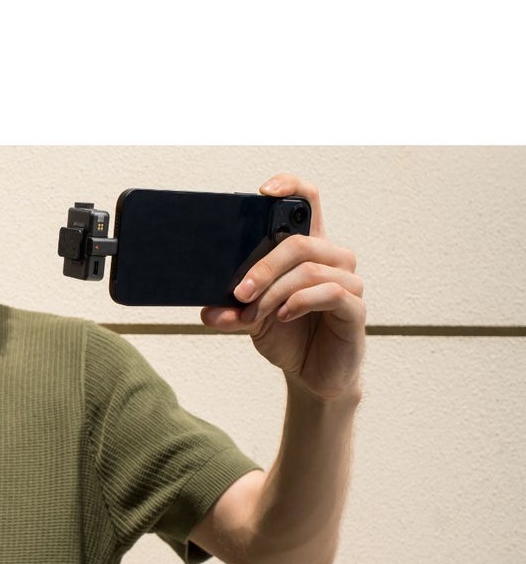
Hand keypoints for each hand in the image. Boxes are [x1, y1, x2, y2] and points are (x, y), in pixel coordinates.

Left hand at [201, 173, 365, 401]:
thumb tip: (207, 310)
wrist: (312, 376)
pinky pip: (331, 292)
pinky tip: (284, 315)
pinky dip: (300, 302)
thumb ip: (233, 311)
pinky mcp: (355, 309)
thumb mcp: (253, 321)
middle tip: (239, 291)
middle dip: (263, 266)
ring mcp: (348, 283)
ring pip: (309, 269)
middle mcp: (333, 259)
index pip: (308, 202)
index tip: (264, 191)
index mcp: (309, 250)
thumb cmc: (289, 337)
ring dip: (275, 292)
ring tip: (255, 315)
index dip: (291, 186)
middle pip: (300, 241)